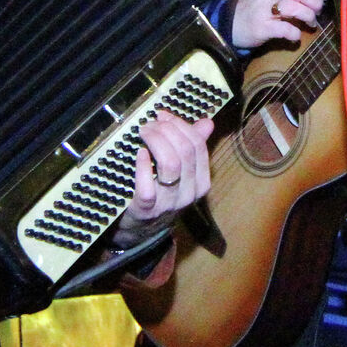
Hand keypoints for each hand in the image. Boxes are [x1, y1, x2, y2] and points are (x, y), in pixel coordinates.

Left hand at [115, 110, 214, 242]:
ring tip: (143, 133)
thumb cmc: (161, 193)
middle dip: (166, 131)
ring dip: (156, 142)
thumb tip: (207, 123)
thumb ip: (194, 147)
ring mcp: (168, 203)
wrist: (141, 229)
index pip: (198, 147)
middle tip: (150, 124)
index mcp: (201, 182)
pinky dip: (143, 166)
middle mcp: (189, 193)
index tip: (163, 116)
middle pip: (186, 153)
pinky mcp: (146, 209)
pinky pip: (148, 186)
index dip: (181, 126)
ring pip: (171, 165)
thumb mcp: (181, 172)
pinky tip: (139, 153)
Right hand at [231, 0, 326, 48]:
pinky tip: (295, 36)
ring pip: (294, 7)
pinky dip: (294, 33)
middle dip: (315, 1)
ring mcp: (263, 9)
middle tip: (318, 11)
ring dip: (308, 16)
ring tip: (311, 23)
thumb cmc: (254, 8)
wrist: (228, 24)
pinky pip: (284, 29)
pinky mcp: (261, 27)